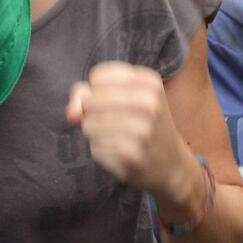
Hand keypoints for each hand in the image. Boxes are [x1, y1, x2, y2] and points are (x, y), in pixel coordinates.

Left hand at [64, 62, 190, 201]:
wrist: (171, 165)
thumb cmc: (143, 124)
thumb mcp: (126, 97)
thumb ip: (88, 94)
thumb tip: (71, 114)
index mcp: (149, 81)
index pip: (97, 77)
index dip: (97, 91)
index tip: (115, 101)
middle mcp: (148, 102)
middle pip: (90, 100)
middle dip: (93, 113)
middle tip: (116, 123)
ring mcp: (141, 130)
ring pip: (88, 124)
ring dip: (95, 133)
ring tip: (118, 138)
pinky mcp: (131, 155)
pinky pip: (95, 147)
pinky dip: (101, 151)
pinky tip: (120, 153)